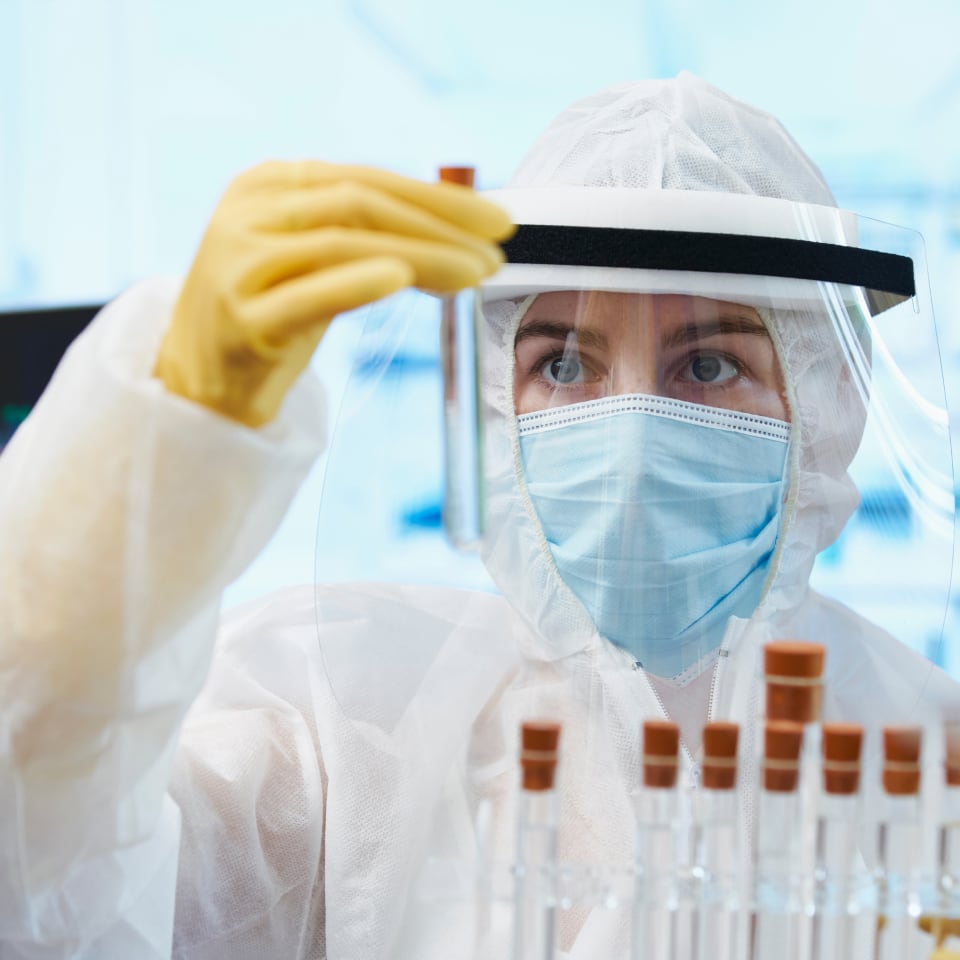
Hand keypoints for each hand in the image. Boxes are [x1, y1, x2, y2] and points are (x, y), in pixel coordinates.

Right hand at [155, 161, 512, 425]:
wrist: (199, 382)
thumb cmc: (272, 317)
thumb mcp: (314, 261)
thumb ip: (365, 234)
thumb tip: (458, 229)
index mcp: (268, 184)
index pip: (365, 178)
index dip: (437, 198)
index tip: (495, 220)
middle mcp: (248, 212)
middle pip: (359, 203)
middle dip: (440, 225)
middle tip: (496, 250)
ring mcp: (238, 263)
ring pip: (342, 243)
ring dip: (421, 256)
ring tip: (473, 274)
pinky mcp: (240, 319)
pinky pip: (309, 295)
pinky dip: (357, 282)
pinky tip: (401, 276)